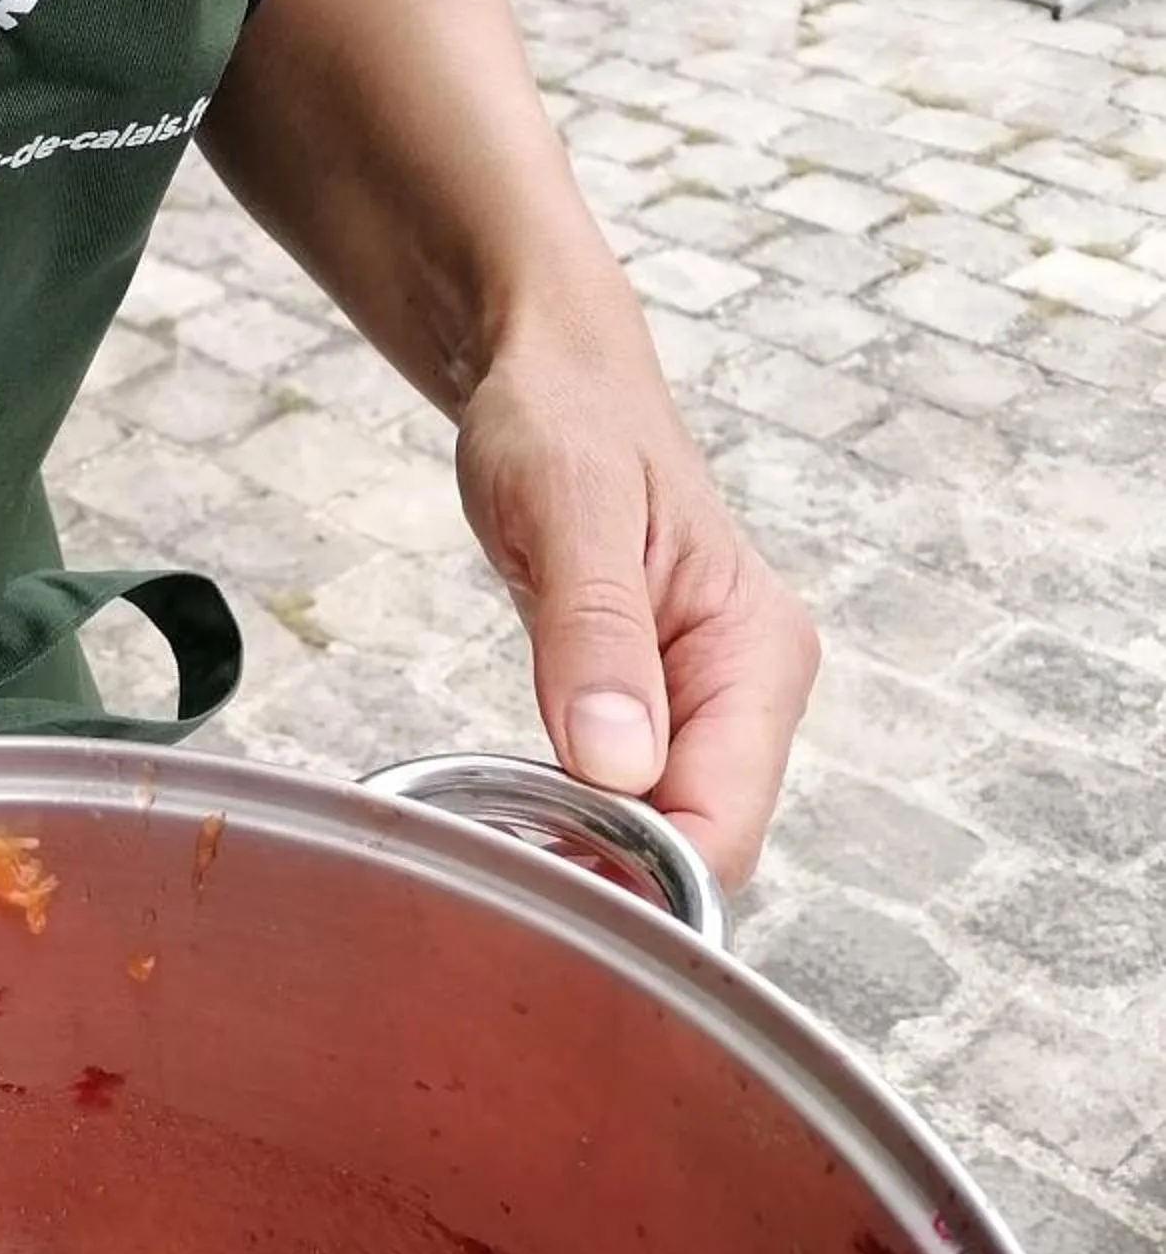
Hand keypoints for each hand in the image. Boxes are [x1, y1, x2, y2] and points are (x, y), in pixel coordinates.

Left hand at [453, 284, 818, 890]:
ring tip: (494, 836)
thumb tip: (621, 768)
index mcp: (758, 655)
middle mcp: (747, 694)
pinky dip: (567, 822)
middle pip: (694, 854)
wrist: (550, 376)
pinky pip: (621, 804)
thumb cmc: (565, 421)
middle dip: (607, 877)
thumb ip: (596, 635)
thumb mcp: (571, 510)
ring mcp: (703, 708)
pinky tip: (510, 812)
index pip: (725, 829)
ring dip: (581, 856)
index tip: (543, 873)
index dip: (641, 877)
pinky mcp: (654, 711)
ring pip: (655, 841)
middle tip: (495, 861)